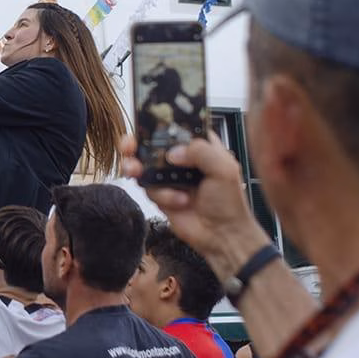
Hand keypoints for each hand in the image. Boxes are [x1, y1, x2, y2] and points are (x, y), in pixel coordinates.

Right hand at [118, 132, 272, 279]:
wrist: (221, 236)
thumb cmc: (229, 203)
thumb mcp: (224, 169)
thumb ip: (200, 151)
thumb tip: (172, 153)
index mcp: (200, 147)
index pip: (177, 127)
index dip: (160, 122)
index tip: (146, 121)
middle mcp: (183, 159)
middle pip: (152, 143)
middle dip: (136, 143)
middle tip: (129, 146)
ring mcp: (169, 177)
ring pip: (144, 165)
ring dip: (137, 168)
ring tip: (135, 172)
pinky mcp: (160, 194)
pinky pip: (148, 188)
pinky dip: (161, 194)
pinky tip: (179, 201)